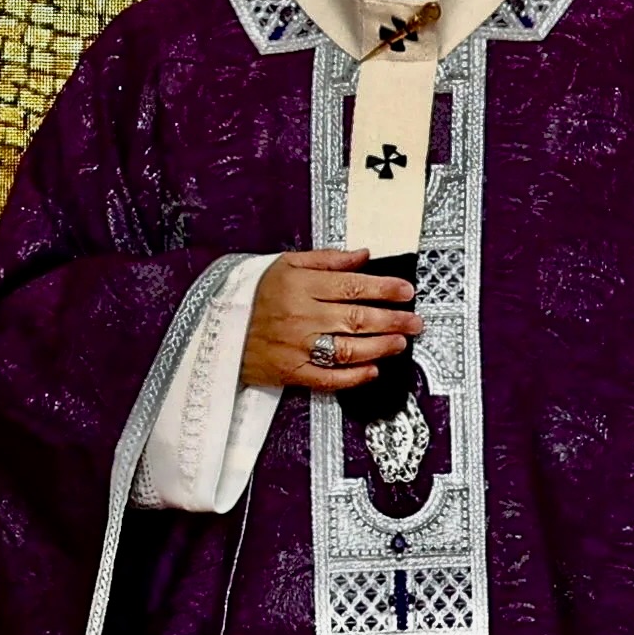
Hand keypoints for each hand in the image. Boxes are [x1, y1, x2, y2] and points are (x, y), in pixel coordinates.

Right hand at [240, 248, 420, 390]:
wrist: (218, 329)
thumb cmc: (255, 293)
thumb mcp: (286, 264)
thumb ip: (327, 260)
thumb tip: (363, 255)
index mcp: (300, 285)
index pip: (352, 285)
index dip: (384, 288)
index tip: (407, 291)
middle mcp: (301, 315)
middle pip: (357, 318)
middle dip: (393, 320)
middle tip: (415, 321)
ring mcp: (297, 347)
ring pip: (348, 349)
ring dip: (381, 347)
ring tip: (401, 343)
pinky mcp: (292, 372)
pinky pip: (329, 378)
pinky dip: (354, 377)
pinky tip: (373, 371)